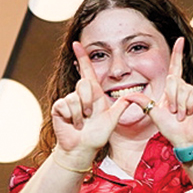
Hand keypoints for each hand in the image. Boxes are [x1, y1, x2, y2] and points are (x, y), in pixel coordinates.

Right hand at [50, 42, 139, 165]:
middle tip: (90, 115)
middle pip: (84, 83)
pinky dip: (72, 117)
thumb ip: (122, 106)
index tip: (77, 43)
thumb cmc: (96, 136)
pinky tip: (73, 124)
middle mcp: (81, 95)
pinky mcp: (59, 107)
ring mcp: (69, 101)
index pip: (88, 71)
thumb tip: (133, 95)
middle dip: (88, 101)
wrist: (82, 149)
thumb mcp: (113, 119)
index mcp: (94, 94)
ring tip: (82, 123)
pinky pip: (66, 105)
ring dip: (80, 114)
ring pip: (75, 96)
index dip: (83, 57)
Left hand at [147, 37, 192, 149]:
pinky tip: (190, 114)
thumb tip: (127, 95)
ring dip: (178, 106)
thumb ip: (142, 101)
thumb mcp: (153, 113)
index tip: (180, 40)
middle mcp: (185, 88)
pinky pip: (192, 95)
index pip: (175, 67)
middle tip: (174, 112)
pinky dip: (187, 107)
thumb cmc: (171, 129)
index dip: (177, 54)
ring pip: (181, 89)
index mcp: (174, 89)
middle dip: (170, 98)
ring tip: (182, 115)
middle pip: (173, 80)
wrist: (184, 140)